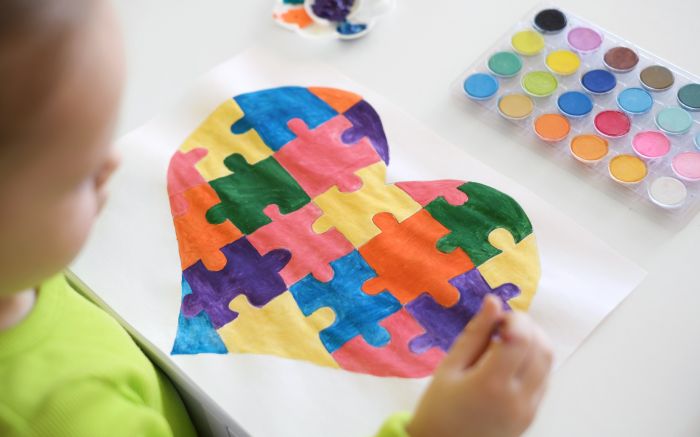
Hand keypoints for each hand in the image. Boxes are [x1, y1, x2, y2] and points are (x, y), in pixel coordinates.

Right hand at [407, 295, 552, 436]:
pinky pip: (544, 379)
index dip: (514, 318)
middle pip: (542, 348)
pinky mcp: (532, 415)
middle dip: (528, 326)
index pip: (521, 338)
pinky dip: (534, 361)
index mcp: (492, 384)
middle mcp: (517, 398)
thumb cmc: (438, 408)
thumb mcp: (449, 367)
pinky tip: (510, 361)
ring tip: (506, 341)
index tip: (496, 317)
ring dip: (534, 342)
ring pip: (548, 363)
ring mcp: (528, 409)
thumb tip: (493, 301)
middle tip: (502, 324)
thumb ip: (475, 334)